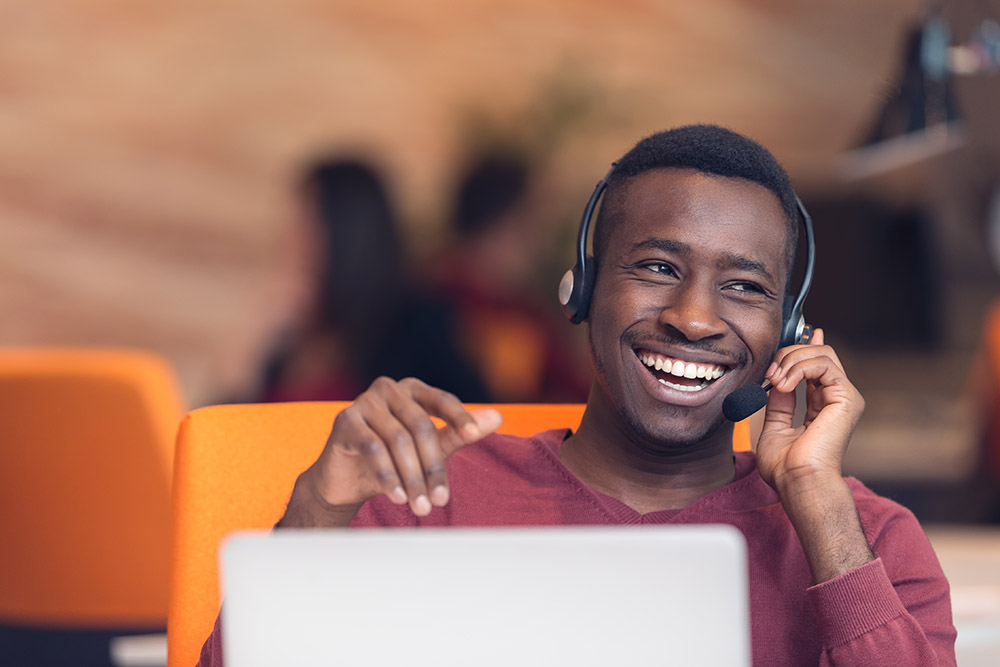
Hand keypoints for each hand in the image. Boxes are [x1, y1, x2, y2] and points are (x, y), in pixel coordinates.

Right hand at [285, 377, 501, 524]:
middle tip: (441, 501)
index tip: (474, 434)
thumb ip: (459, 433)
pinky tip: (397, 496)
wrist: (346, 481)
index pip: (442, 400)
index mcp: (413, 390)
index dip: (459, 416)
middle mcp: (389, 389)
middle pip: (421, 426)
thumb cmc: (393, 462)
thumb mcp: (430, 449)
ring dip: (412, 478)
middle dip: (432, 467)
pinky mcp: (345, 420)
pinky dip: (388, 475)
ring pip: (398, 440)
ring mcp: (365, 402)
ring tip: (421, 506)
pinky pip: (373, 447)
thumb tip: (498, 417)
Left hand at [754, 329, 865, 492]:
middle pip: (819, 353)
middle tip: (769, 373)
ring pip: (821, 353)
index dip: (806, 346)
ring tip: (774, 380)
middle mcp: (836, 399)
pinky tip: (783, 384)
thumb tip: (776, 380)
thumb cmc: (786, 467)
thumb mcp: (774, 426)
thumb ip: (778, 402)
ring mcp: (844, 397)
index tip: (798, 334)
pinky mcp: (847, 398)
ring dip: (791, 360)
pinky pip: (824, 364)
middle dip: (789, 353)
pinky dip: (798, 367)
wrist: (798, 482)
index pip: (818, 365)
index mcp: (822, 406)